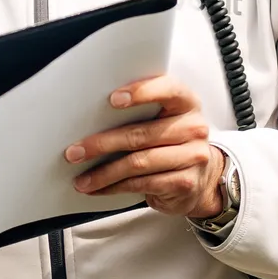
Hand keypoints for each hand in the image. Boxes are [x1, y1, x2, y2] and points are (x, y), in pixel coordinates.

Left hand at [65, 73, 228, 222]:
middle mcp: (193, 128)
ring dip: (104, 173)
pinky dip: (114, 187)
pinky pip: (141, 184)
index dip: (141, 92)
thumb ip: (142, 110)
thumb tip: (92, 115)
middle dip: (102, 144)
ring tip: (82, 178)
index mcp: (187, 103)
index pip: (168, 90)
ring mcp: (192, 157)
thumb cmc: (174, 142)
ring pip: (138, 163)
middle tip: (75, 152)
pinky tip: (99, 188)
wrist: (203, 177)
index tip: (113, 99)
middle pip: (141, 134)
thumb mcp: (166, 118)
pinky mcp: (184, 183)